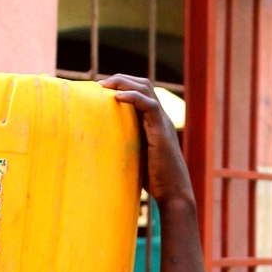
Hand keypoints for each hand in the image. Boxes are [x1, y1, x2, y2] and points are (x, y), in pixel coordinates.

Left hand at [98, 75, 192, 207]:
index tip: (100, 89)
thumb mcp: (135, 155)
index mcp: (154, 121)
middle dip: (120, 79)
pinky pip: (149, 105)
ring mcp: (162, 122)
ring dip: (123, 82)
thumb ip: (125, 143)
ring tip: (104, 86)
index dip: (122, 85)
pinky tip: (117, 98)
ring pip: (145, 89)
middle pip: (142, 84)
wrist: (173, 193)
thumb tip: (100, 142)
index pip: (140, 91)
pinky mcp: (161, 131)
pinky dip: (133, 97)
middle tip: (98, 85)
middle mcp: (160, 117)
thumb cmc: (153, 180)